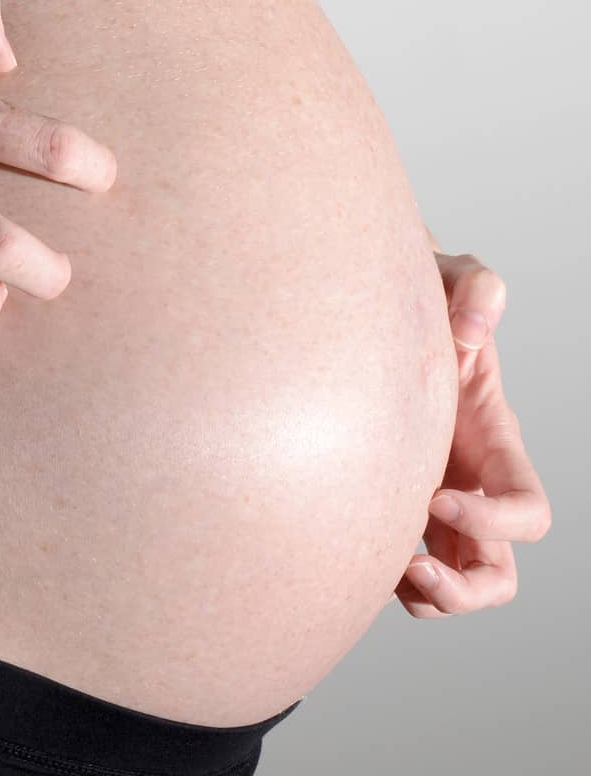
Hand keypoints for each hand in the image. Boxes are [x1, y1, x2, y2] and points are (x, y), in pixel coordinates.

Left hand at [395, 243, 551, 615]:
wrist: (371, 307)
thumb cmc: (424, 295)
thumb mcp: (455, 277)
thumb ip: (476, 288)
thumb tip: (473, 325)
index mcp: (494, 442)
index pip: (527, 511)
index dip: (493, 522)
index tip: (437, 498)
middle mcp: (472, 484)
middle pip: (498, 576)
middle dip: (464, 591)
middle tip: (411, 566)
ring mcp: (434, 502)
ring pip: (451, 587)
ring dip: (425, 599)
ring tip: (382, 570)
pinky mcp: (390, 503)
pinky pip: (399, 570)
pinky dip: (381, 578)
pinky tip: (348, 549)